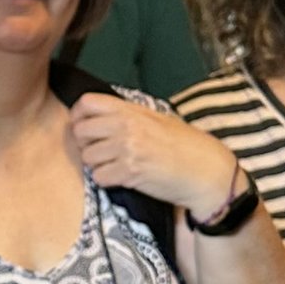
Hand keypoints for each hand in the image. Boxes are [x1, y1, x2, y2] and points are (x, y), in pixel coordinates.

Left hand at [66, 91, 240, 221]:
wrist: (205, 170)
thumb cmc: (185, 146)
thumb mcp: (157, 119)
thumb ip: (129, 115)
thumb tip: (101, 117)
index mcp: (131, 110)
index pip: (87, 103)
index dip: (79, 116)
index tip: (84, 126)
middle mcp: (126, 126)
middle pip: (80, 131)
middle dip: (85, 144)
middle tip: (99, 150)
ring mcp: (126, 148)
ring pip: (87, 157)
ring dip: (97, 164)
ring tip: (115, 165)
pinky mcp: (129, 172)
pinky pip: (98, 177)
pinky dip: (107, 180)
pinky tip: (122, 178)